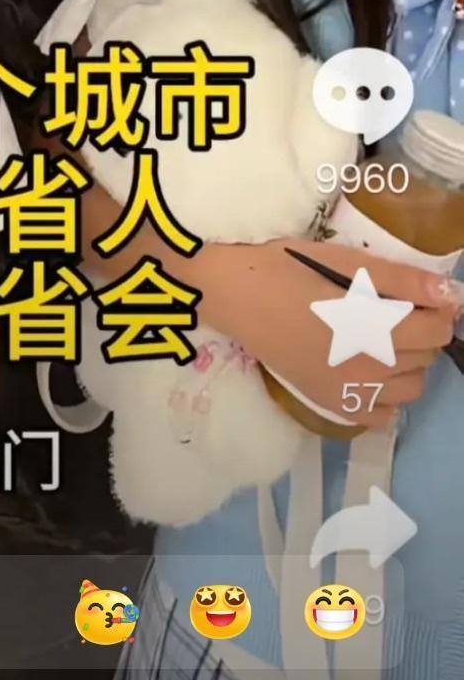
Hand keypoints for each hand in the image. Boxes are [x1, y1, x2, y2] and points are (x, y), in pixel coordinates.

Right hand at [198, 236, 459, 428]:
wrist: (236, 295)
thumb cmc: (290, 269)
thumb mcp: (346, 262)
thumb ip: (401, 281)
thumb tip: (450, 295)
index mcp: (375, 331)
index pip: (438, 330)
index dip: (435, 309)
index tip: (416, 295)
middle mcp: (369, 371)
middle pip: (427, 357)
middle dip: (420, 331)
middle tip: (390, 308)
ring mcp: (350, 394)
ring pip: (411, 387)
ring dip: (407, 363)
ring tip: (379, 337)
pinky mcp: (331, 405)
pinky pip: (382, 416)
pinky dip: (386, 397)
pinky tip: (369, 371)